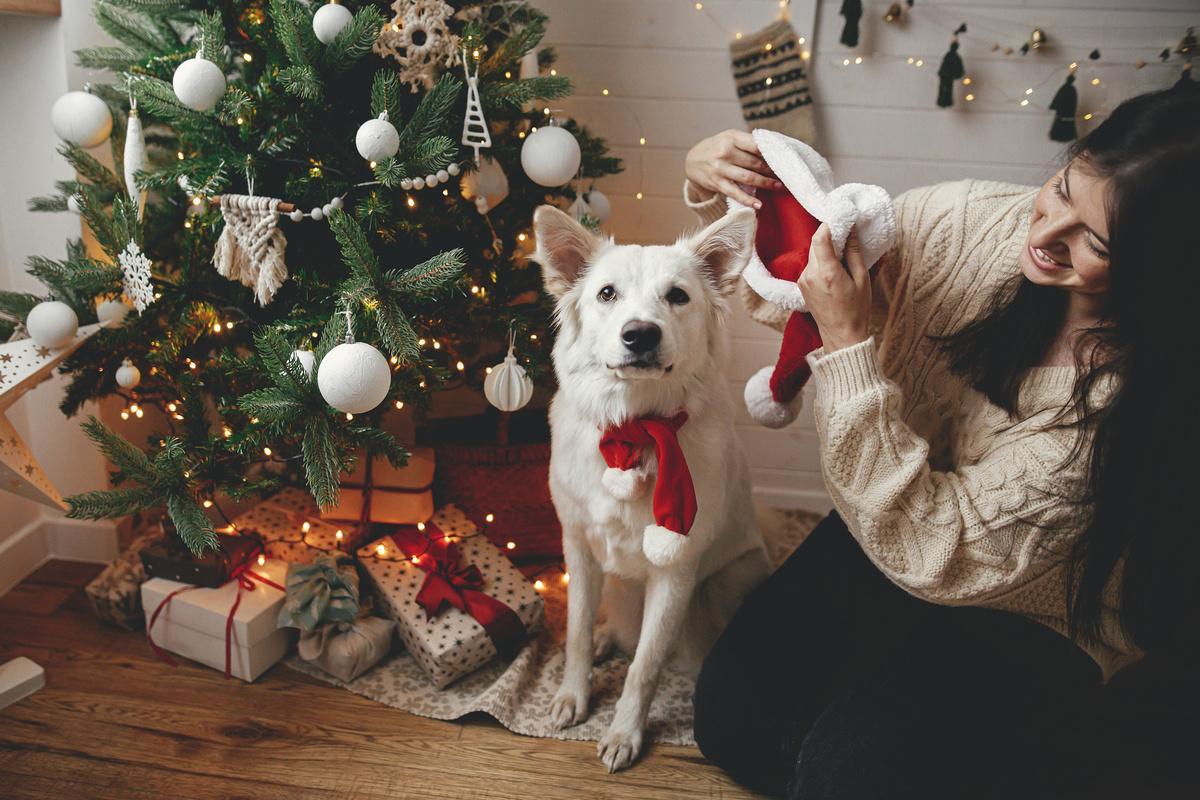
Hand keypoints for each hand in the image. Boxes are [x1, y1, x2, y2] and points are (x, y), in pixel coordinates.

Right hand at [685, 129, 783, 208]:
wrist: (692, 160)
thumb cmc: (716, 148)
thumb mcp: (729, 138)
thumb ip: (747, 142)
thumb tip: (773, 149)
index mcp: (731, 137)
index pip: (756, 144)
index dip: (771, 152)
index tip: (784, 158)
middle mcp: (725, 152)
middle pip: (755, 162)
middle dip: (772, 170)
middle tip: (786, 174)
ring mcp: (720, 168)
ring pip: (748, 177)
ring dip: (766, 183)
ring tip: (779, 187)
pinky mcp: (717, 183)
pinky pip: (735, 193)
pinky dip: (747, 200)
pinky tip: (758, 205)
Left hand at [797, 225, 870, 352]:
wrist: (841, 335)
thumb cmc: (856, 310)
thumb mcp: (862, 279)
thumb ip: (854, 253)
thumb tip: (851, 231)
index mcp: (827, 273)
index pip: (820, 238)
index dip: (828, 225)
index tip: (840, 221)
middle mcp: (810, 275)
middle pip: (815, 244)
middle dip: (829, 237)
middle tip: (845, 236)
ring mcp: (803, 280)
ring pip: (812, 254)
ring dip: (825, 250)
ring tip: (841, 257)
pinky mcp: (801, 285)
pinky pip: (810, 265)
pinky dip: (821, 261)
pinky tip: (833, 269)